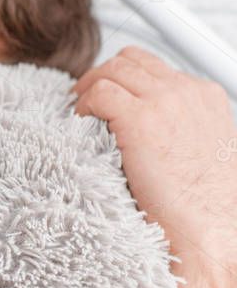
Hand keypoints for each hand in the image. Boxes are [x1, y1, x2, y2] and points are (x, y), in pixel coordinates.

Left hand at [73, 46, 236, 255]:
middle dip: (101, 76)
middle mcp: (186, 91)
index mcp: (204, 95)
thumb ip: (179, 125)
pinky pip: (99, 93)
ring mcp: (164, 102)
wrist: (209, 228)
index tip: (104, 98)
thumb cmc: (202, 203)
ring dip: (87, 89)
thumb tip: (146, 127)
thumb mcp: (200, 148)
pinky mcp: (140, 120)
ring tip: (78, 113)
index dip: (122, 78)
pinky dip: (83, 105)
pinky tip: (79, 126)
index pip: (152, 66)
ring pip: (111, 70)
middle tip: (83, 101)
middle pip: (129, 60)